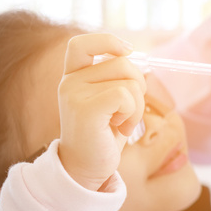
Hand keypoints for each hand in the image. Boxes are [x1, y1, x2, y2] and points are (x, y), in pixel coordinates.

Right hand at [58, 34, 145, 190]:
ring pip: (129, 82)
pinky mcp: (85, 109)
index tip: (126, 50)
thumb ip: (118, 80)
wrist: (86, 170)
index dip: (107, 41)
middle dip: (138, 86)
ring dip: (136, 106)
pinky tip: (120, 128)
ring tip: (121, 123)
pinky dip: (132, 114)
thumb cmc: (102, 137)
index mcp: (73, 77)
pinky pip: (126, 96)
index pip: (81, 44)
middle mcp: (69, 82)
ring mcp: (74, 94)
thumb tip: (141, 61)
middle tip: (127, 112)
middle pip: (122, 62)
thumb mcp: (110, 103)